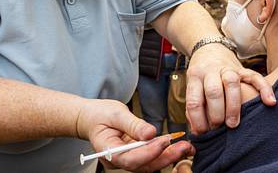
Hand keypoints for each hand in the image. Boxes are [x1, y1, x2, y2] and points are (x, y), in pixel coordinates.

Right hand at [76, 99, 194, 171]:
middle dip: (165, 157)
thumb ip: (133, 124)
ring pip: (149, 164)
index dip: (148, 152)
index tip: (164, 140)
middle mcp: (117, 160)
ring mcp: (126, 160)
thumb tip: (151, 133)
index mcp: (108, 151)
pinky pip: (150, 158)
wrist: (91, 118)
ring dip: (169, 156)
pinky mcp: (135, 155)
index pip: (129, 158)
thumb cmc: (99, 114)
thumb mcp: (116, 113)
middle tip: (183, 147)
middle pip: (143, 165)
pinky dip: (165, 153)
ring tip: (186, 147)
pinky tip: (178, 147)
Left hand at [185, 44, 275, 133]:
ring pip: (231, 83)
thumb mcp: (192, 87)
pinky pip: (255, 76)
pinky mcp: (243, 69)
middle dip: (216, 114)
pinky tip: (270, 102)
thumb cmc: (201, 77)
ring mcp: (228, 69)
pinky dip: (264, 89)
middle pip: (213, 91)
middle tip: (218, 128)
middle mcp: (211, 71)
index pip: (194, 100)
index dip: (198, 120)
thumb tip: (197, 133)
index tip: (202, 132)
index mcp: (195, 76)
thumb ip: (194, 108)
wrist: (209, 50)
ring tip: (233, 125)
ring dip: (233, 106)